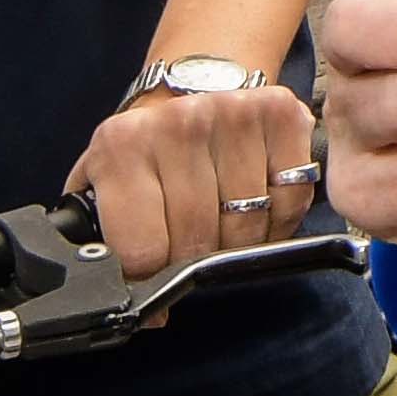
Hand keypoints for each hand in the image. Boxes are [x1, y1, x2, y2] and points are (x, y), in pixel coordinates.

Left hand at [68, 73, 317, 283]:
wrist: (195, 83)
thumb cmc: (151, 147)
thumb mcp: (106, 184)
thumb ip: (108, 240)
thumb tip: (148, 312)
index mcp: (122, 144)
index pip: (143, 249)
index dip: (150, 276)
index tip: (153, 272)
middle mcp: (178, 121)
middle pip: (197, 242)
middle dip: (194, 259)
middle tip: (189, 244)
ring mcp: (234, 113)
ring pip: (247, 227)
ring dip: (238, 241)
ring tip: (222, 222)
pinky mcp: (281, 112)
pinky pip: (290, 200)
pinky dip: (278, 218)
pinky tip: (258, 203)